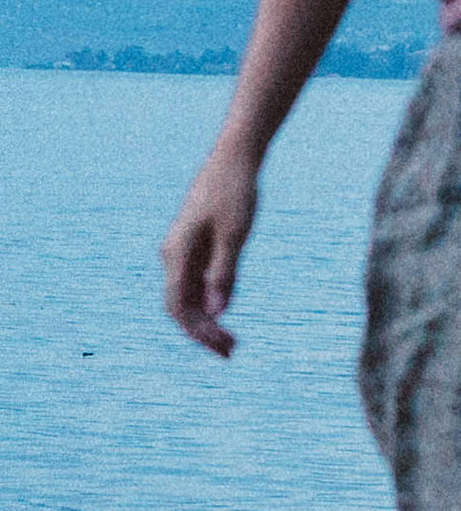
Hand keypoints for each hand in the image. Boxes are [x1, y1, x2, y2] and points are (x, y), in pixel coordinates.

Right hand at [161, 147, 259, 357]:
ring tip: (231, 341)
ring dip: (207, 320)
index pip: (179, 307)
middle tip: (231, 352)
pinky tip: (227, 313)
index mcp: (177, 253)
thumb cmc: (235, 191)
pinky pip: (196, 283)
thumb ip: (225, 273)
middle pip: (182, 306)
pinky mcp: (195, 246)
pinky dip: (210, 302)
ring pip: (188, 297)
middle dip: (203, 332)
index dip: (199, 333)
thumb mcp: (236, 234)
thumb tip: (218, 311)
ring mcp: (183, 251)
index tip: (222, 348)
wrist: (235, 158)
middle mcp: (174, 255)